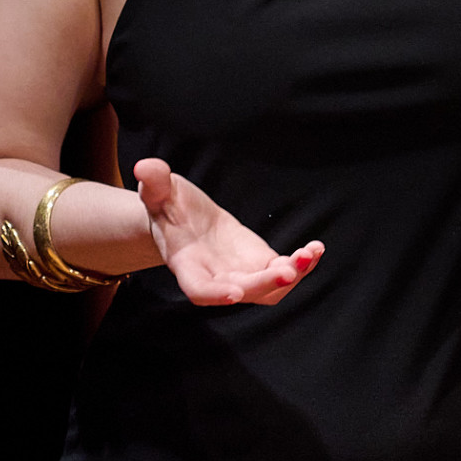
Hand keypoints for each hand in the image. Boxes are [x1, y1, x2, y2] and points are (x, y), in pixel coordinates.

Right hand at [133, 158, 324, 305]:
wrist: (184, 218)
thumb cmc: (168, 207)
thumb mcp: (159, 192)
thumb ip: (154, 183)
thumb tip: (144, 166)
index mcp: (187, 264)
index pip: (200, 289)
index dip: (216, 294)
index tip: (236, 293)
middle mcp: (216, 277)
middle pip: (243, 291)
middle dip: (266, 283)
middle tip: (288, 270)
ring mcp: (241, 273)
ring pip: (269, 290)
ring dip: (292, 276)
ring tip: (310, 254)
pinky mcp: (260, 264)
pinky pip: (283, 272)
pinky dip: (301, 264)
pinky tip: (315, 249)